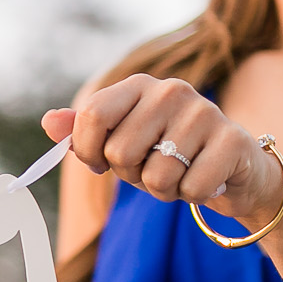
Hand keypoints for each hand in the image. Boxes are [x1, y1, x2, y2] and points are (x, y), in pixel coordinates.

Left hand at [43, 74, 282, 226]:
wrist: (233, 167)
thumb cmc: (167, 153)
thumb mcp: (121, 139)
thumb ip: (83, 130)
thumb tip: (49, 122)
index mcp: (138, 85)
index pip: (92, 115)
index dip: (88, 150)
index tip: (101, 162)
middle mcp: (171, 90)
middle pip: (120, 152)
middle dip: (131, 175)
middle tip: (152, 168)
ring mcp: (205, 112)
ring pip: (156, 176)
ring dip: (163, 190)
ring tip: (180, 174)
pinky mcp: (233, 140)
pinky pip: (191, 189)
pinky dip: (193, 196)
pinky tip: (204, 180)